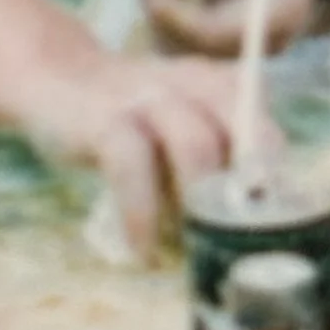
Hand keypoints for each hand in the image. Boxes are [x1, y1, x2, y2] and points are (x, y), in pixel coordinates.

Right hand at [24, 51, 252, 262]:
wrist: (55, 79)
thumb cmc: (132, 123)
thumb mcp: (179, 130)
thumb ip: (211, 166)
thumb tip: (241, 239)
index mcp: (219, 85)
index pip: (266, 131)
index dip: (273, 183)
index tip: (269, 232)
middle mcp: (192, 84)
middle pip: (246, 132)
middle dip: (249, 193)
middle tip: (238, 244)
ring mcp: (148, 98)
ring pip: (197, 146)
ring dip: (202, 208)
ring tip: (191, 250)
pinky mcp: (104, 120)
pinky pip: (132, 167)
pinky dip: (142, 215)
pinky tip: (143, 250)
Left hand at [142, 0, 329, 56]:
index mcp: (281, 10)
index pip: (213, 32)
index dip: (172, 11)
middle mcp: (270, 36)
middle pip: (199, 48)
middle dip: (164, 11)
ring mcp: (253, 39)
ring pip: (188, 48)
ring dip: (162, 12)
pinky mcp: (237, 34)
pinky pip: (192, 39)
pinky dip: (170, 13)